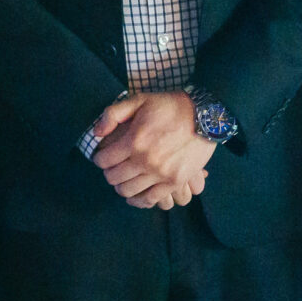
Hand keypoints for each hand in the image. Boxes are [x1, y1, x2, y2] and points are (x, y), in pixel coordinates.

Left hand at [90, 91, 215, 209]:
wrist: (205, 117)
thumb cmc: (170, 106)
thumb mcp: (140, 100)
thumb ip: (113, 114)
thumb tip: (96, 133)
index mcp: (134, 141)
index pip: (104, 160)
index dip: (99, 159)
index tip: (102, 157)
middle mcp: (145, 161)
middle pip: (114, 178)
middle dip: (109, 173)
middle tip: (112, 168)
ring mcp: (160, 174)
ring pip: (128, 191)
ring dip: (121, 187)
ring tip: (124, 180)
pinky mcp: (174, 182)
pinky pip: (150, 200)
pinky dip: (138, 200)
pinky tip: (135, 195)